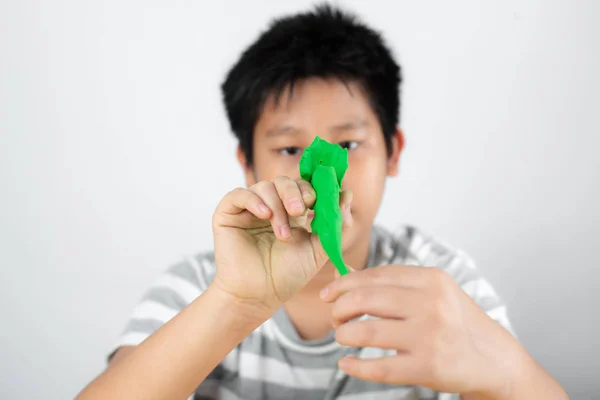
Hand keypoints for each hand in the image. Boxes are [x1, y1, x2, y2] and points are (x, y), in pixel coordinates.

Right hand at [212, 176, 352, 312]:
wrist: (260, 296)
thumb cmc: (288, 276)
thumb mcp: (319, 249)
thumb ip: (334, 224)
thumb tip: (347, 194)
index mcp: (291, 212)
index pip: (302, 187)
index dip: (311, 188)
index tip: (317, 201)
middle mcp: (270, 207)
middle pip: (284, 182)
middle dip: (295, 192)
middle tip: (300, 211)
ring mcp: (248, 209)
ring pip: (265, 187)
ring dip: (278, 206)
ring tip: (282, 234)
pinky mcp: (228, 214)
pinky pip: (238, 194)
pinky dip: (253, 200)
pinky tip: (264, 214)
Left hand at [320, 265, 523, 397]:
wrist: (493, 358)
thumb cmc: (454, 320)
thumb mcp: (432, 292)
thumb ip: (391, 283)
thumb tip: (342, 276)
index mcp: (431, 280)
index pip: (374, 275)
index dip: (344, 284)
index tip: (328, 295)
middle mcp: (431, 304)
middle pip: (365, 299)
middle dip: (340, 309)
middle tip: (336, 319)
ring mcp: (430, 336)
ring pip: (366, 332)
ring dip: (344, 335)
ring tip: (343, 337)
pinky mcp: (428, 367)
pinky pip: (379, 367)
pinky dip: (355, 366)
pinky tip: (347, 363)